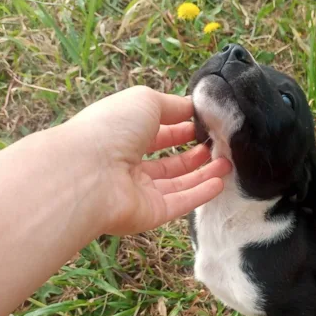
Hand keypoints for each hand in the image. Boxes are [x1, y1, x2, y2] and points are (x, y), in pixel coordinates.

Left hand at [66, 86, 230, 234]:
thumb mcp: (145, 101)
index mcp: (122, 135)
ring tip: (228, 162)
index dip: (182, 128)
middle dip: (195, 154)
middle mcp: (129, 165)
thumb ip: (172, 105)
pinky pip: (181, 203)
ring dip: (203, 173)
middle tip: (220, 146)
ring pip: (178, 183)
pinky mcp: (151, 214)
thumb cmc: (112, 129)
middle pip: (168, 162)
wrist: (88, 173)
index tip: (207, 125)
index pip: (157, 133)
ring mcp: (139, 192)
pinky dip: (201, 194)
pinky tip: (220, 183)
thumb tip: (193, 107)